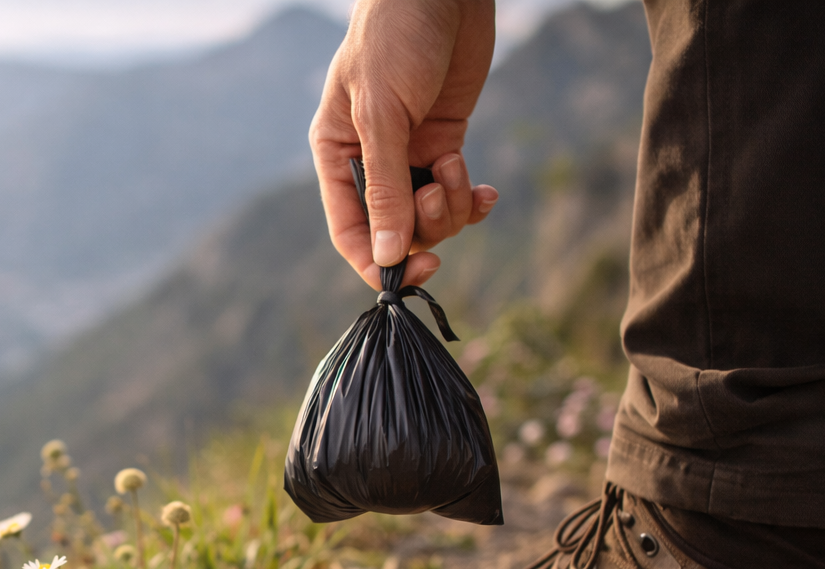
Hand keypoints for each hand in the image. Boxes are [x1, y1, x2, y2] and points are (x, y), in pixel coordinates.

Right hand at [309, 0, 497, 288]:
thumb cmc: (395, 39)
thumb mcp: (383, 116)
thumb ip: (387, 188)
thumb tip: (389, 256)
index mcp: (336, 156)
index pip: (350, 230)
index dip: (378, 261)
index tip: (412, 273)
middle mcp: (370, 163)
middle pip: (395, 230)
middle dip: (423, 224)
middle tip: (438, 191)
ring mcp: (410, 155)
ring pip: (428, 216)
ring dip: (449, 206)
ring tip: (456, 168)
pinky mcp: (444, 142)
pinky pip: (455, 193)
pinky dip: (472, 199)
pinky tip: (487, 192)